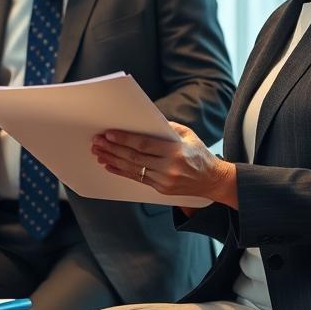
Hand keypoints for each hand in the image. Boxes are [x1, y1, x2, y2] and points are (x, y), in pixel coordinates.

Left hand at [92, 123, 236, 206]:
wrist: (213, 180)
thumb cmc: (199, 153)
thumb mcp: (188, 134)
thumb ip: (166, 127)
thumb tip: (143, 121)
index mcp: (176, 151)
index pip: (144, 144)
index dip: (125, 139)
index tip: (109, 133)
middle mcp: (169, 167)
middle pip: (134, 157)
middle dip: (113, 148)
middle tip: (98, 141)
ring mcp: (164, 180)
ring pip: (132, 169)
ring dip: (113, 160)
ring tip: (99, 152)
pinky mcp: (161, 189)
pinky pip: (137, 179)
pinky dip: (121, 171)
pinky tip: (109, 165)